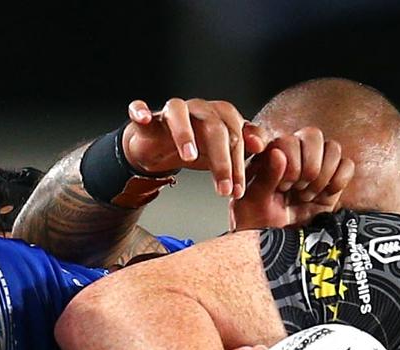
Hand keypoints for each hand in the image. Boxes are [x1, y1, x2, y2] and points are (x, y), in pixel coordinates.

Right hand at [123, 98, 269, 198]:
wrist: (159, 148)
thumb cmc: (196, 148)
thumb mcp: (223, 155)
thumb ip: (244, 149)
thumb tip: (260, 145)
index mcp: (221, 116)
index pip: (236, 135)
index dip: (239, 164)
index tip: (239, 190)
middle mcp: (198, 109)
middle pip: (213, 127)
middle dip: (221, 161)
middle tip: (223, 189)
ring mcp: (171, 111)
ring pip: (179, 112)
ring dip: (184, 133)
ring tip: (190, 157)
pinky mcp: (146, 118)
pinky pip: (139, 109)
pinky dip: (140, 110)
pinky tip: (143, 117)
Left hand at [230, 127, 354, 230]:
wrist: (280, 249)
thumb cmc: (260, 225)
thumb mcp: (254, 205)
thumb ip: (265, 178)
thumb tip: (278, 154)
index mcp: (269, 154)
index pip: (282, 135)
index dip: (286, 152)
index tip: (282, 181)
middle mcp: (295, 154)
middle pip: (312, 135)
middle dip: (306, 164)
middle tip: (295, 188)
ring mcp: (316, 166)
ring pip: (332, 148)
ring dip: (322, 174)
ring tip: (307, 195)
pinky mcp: (333, 180)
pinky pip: (347, 165)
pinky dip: (338, 180)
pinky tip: (325, 195)